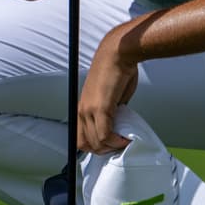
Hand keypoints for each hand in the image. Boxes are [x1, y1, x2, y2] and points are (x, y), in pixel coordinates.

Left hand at [76, 22, 138, 153]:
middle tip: (118, 146)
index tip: (109, 146)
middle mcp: (81, 110)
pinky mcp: (101, 108)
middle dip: (103, 150)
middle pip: (85, 144)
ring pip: (95, 142)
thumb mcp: (110, 97)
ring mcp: (89, 110)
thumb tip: (118, 124)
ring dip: (111, 147)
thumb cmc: (116, 70)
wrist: (118, 53)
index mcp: (82, 108)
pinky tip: (125, 139)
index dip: (94, 146)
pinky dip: (116, 141)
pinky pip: (105, 134)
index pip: (80, 137)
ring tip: (123, 142)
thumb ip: (111, 112)